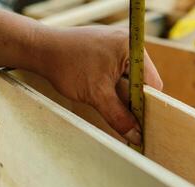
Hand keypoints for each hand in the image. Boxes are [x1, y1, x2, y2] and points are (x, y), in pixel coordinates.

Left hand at [33, 25, 162, 144]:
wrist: (42, 49)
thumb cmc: (67, 66)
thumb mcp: (96, 95)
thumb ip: (118, 116)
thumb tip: (136, 135)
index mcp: (131, 47)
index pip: (152, 82)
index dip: (147, 104)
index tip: (140, 122)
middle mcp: (128, 43)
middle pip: (143, 80)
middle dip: (134, 99)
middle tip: (126, 117)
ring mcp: (118, 44)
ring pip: (131, 77)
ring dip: (124, 93)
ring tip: (111, 103)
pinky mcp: (109, 49)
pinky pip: (121, 71)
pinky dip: (117, 85)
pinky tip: (106, 93)